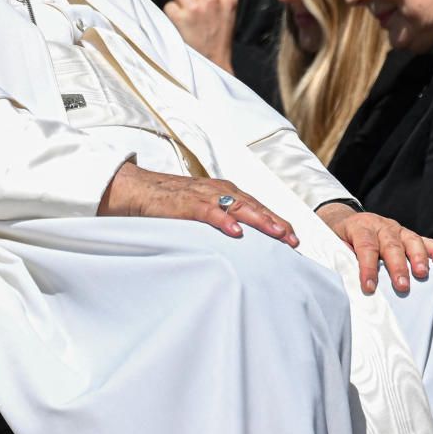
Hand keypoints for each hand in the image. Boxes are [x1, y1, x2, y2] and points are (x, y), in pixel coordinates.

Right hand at [97, 162, 296, 245]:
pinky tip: (236, 232)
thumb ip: (220, 221)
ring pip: (238, 206)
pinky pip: (208, 211)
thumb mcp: (202, 210)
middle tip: (293, 240)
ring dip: (259, 220)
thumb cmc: (170, 203)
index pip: (257, 207)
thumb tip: (241, 243)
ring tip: (276, 234)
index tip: (294, 239)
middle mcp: (219, 190)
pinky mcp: (185, 202)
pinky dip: (223, 220)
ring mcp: (203, 195)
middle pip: (254, 206)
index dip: (276, 221)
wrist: (138, 190)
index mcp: (225, 192)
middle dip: (275, 222)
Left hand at [163, 0, 236, 72]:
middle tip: (196, 11)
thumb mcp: (228, 15)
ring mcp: (197, 8)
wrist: (213, 65)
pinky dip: (171, 15)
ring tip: (189, 22)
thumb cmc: (218, 40)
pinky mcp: (181, 17)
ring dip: (180, 5)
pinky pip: (170, 5)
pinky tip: (180, 27)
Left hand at [316, 202, 432, 295]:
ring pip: (410, 240)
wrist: (345, 220)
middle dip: (397, 267)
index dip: (367, 267)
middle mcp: (380, 226)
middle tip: (402, 286)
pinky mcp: (407, 235)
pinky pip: (424, 240)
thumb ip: (339, 257)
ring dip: (418, 258)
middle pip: (391, 245)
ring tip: (422, 274)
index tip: (369, 287)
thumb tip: (344, 276)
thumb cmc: (339, 238)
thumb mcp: (331, 244)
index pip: (365, 247)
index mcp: (359, 227)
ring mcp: (396, 229)